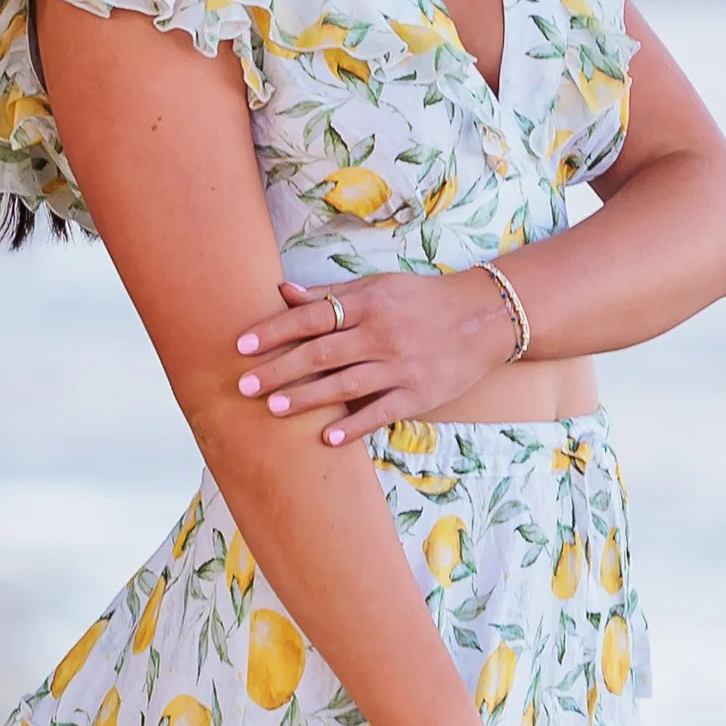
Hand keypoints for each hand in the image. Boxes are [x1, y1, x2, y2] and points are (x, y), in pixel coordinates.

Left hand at [234, 271, 515, 444]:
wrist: (484, 316)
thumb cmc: (422, 299)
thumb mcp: (378, 286)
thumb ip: (332, 294)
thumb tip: (283, 292)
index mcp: (368, 303)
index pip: (310, 318)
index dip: (273, 331)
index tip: (241, 346)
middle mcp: (381, 334)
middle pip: (320, 354)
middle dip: (279, 370)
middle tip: (244, 386)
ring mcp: (401, 366)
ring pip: (345, 385)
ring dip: (307, 398)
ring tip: (274, 409)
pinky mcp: (420, 394)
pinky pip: (380, 412)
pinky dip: (353, 427)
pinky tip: (326, 439)